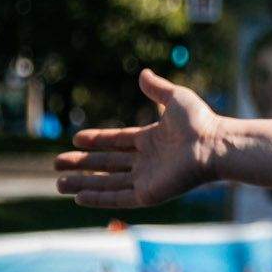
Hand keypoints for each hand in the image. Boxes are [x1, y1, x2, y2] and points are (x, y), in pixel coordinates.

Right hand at [54, 69, 221, 209]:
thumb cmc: (200, 122)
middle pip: (108, 164)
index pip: (118, 141)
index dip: (97, 140)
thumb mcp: (176, 98)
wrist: (215, 146)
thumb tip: (143, 73)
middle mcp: (148, 160)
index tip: (75, 139)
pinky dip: (98, 198)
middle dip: (82, 164)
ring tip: (58, 183)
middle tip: (57, 163)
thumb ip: (157, 88)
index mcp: (152, 139)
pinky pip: (118, 198)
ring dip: (83, 183)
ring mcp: (148, 179)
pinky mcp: (149, 194)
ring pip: (108, 183)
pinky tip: (78, 197)